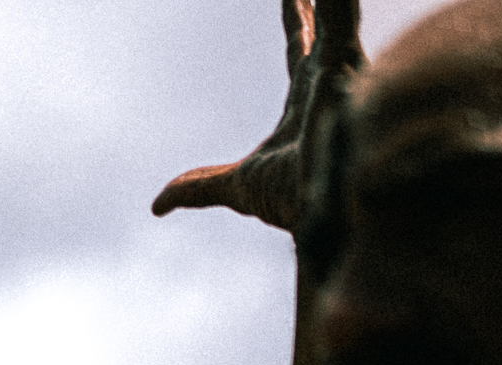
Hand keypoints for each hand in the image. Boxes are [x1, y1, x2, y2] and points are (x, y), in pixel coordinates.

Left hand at [152, 0, 361, 231]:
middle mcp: (327, 79)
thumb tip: (157, 206)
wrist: (317, 206)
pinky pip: (341, 16)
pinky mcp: (344, 66)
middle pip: (326, 23)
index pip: (299, 52)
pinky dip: (337, 1)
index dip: (297, 23)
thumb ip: (198, 188)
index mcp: (305, 98)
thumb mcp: (235, 187)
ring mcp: (340, 70)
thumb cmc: (290, 199)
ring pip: (339, 11)